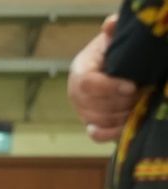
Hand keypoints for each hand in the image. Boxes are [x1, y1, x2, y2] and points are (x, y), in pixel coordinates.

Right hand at [69, 15, 140, 142]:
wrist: (111, 68)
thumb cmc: (113, 52)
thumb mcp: (112, 40)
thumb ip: (111, 31)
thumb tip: (111, 25)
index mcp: (79, 71)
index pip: (86, 84)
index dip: (108, 87)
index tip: (131, 86)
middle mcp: (75, 94)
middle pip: (93, 106)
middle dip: (120, 103)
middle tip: (142, 94)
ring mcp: (82, 111)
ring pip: (98, 120)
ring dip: (121, 115)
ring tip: (139, 104)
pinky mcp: (91, 124)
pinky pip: (97, 135)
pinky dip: (112, 132)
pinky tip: (128, 124)